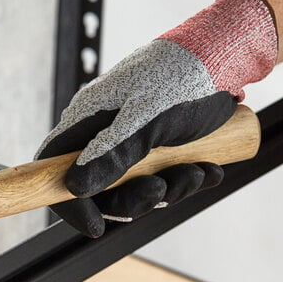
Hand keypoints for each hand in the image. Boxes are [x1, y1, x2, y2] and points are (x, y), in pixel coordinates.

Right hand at [36, 0, 276, 236]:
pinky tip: (206, 169)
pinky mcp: (158, 147)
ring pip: (134, 186)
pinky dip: (185, 180)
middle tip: (160, 191)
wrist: (227, 56)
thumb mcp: (145, 121)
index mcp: (87, 121)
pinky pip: (162, 178)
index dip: (67, 200)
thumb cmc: (182, 78)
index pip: (54, 166)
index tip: (94, 225)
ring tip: (195, 172)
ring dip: (168, 189)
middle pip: (98, 187)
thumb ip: (109, 155)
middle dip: (132, 198)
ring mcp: (131, 141)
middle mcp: (103, 133)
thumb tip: (73, 188)